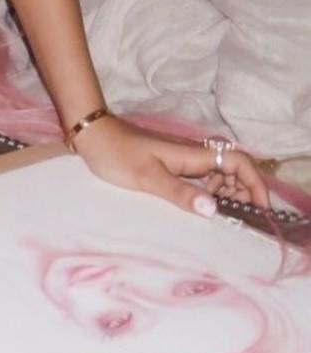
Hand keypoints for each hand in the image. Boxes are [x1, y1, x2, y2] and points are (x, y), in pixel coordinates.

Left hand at [73, 115, 270, 213]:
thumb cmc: (117, 154)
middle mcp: (193, 154)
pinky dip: (209, 192)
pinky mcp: (172, 164)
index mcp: (192, 154)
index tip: (260, 210)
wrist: (93, 134)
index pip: (238, 161)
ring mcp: (183, 158)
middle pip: (235, 169)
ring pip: (220, 174)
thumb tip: (214, 209)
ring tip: (219, 215)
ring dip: (227, 193)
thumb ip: (180, 193)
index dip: (255, 184)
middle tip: (237, 218)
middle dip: (244, 192)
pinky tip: (199, 206)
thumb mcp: (147, 177)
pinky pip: (202, 177)